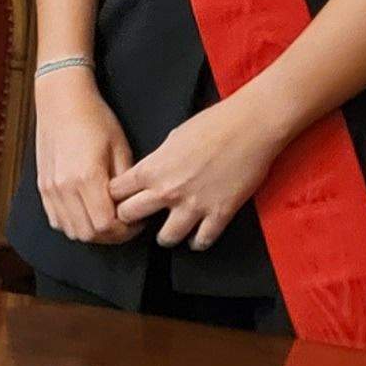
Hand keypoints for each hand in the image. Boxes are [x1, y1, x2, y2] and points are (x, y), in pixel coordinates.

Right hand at [30, 69, 137, 243]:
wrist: (62, 102)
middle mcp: (64, 188)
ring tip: (107, 218)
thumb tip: (132, 207)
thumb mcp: (121, 148)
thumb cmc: (95, 120)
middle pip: (88, 234)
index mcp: (86, 178)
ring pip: (71, 231)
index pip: (106, 225)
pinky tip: (86, 212)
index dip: (126, 230)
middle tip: (126, 223)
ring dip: (91, 232)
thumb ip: (125, 184)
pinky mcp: (42, 187)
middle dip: (111, 235)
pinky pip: (57, 220)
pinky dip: (73, 224)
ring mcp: (50, 189)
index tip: (137, 220)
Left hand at [111, 94, 290, 251]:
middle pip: (129, 217)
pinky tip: (196, 237)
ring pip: (165, 238)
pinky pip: (203, 240)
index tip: (119, 200)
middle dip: (131, 219)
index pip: (115, 193)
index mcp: (151, 169)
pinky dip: (198, 242)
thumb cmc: (213, 124)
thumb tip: (149, 175)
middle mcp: (167, 190)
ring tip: (168, 232)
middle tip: (139, 220)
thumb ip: (156, 162)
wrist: (250, 126)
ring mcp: (194, 205)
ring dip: (166, 236)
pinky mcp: (220, 213)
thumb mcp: (171, 139)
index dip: (115, 197)